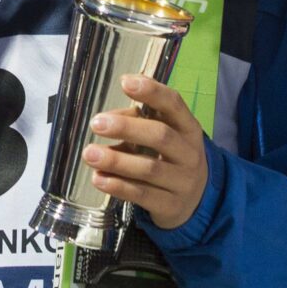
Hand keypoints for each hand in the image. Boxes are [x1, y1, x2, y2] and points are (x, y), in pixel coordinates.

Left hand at [85, 73, 210, 230]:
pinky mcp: (170, 206)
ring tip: (89, 153)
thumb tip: (108, 118)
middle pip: (160, 136)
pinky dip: (118, 186)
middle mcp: (189, 153)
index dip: (151, 91)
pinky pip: (142, 195)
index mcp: (189, 127)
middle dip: (126, 128)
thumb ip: (139, 119)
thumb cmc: (172, 157)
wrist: (197, 200)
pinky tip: (98, 178)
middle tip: (97, 123)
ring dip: (116, 160)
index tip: (125, 82)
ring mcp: (182, 182)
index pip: (174, 104)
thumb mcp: (166, 134)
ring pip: (148, 168)